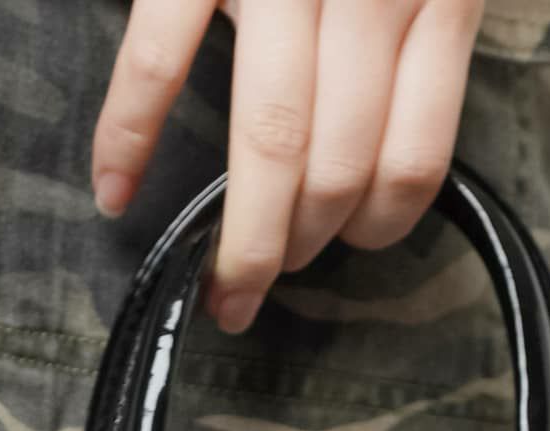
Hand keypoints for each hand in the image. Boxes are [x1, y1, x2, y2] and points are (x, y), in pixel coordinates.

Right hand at [92, 0, 484, 332]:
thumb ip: (435, 19)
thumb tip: (396, 137)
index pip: (413, 159)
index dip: (381, 229)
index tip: (352, 249)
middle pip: (338, 171)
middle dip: (299, 249)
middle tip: (264, 286)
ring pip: (271, 144)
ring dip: (241, 235)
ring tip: (222, 278)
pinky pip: (160, 58)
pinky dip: (128, 134)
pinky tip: (114, 192)